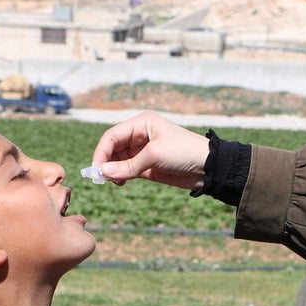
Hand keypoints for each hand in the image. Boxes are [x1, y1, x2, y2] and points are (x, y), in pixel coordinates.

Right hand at [92, 111, 210, 190]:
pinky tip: (120, 182)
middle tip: (101, 178)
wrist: (209, 167)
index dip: (101, 151)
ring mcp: (143, 151)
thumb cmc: (184, 152)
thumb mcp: (154, 155)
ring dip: (112, 171)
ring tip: (114, 181)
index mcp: (142, 123)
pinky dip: (121, 176)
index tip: (97, 169)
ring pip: (118, 160)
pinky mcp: (148, 166)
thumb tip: (103, 173)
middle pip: (113, 148)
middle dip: (105, 162)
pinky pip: (127, 170)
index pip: (112, 135)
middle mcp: (140, 135)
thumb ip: (128, 165)